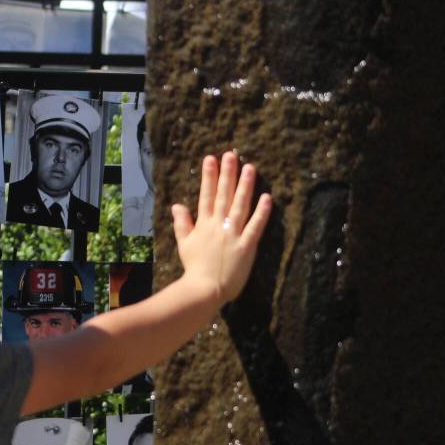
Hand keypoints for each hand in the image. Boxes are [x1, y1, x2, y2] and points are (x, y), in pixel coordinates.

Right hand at [172, 152, 271, 303]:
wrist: (203, 289)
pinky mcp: (246, 246)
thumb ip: (182, 223)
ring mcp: (232, 234)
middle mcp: (218, 225)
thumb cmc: (194, 268)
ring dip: (245, 186)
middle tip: (231, 155)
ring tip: (250, 168)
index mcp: (203, 224)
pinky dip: (261, 212)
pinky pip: (255, 226)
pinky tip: (267, 197)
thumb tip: (177, 205)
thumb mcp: (183, 244)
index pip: (206, 195)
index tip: (210, 159)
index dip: (208, 176)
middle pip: (223, 195)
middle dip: (227, 174)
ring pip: (240, 205)